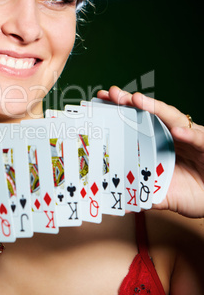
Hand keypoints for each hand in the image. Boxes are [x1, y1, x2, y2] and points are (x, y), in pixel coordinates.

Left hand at [97, 86, 203, 217]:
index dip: (120, 111)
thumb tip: (119, 201)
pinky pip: (199, 139)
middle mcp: (173, 134)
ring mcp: (190, 138)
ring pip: (173, 118)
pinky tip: (177, 132)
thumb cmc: (192, 192)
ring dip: (155, 108)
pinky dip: (189, 135)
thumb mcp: (161, 194)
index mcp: (158, 142)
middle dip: (130, 101)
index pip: (137, 122)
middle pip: (150, 113)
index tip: (101, 101)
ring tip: (137, 100)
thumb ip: (142, 193)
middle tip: (113, 93)